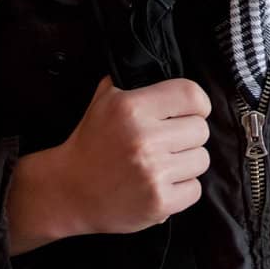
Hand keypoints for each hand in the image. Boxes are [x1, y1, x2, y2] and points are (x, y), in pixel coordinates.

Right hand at [8, 76, 210, 253]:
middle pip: (201, 130)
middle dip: (187, 135)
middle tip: (167, 142)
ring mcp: (153, 173)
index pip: (192, 95)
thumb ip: (132, 80)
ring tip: (163, 164)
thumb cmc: (91, 142)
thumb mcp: (103, 100)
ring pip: (201, 160)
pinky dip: (182, 188)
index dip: (197, 104)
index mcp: (132, 108)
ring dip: (186, 162)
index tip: (190, 112)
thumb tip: (160, 65)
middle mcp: (144, 139)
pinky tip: (161, 184)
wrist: (67, 191)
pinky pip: (195, 189)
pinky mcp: (159, 203)